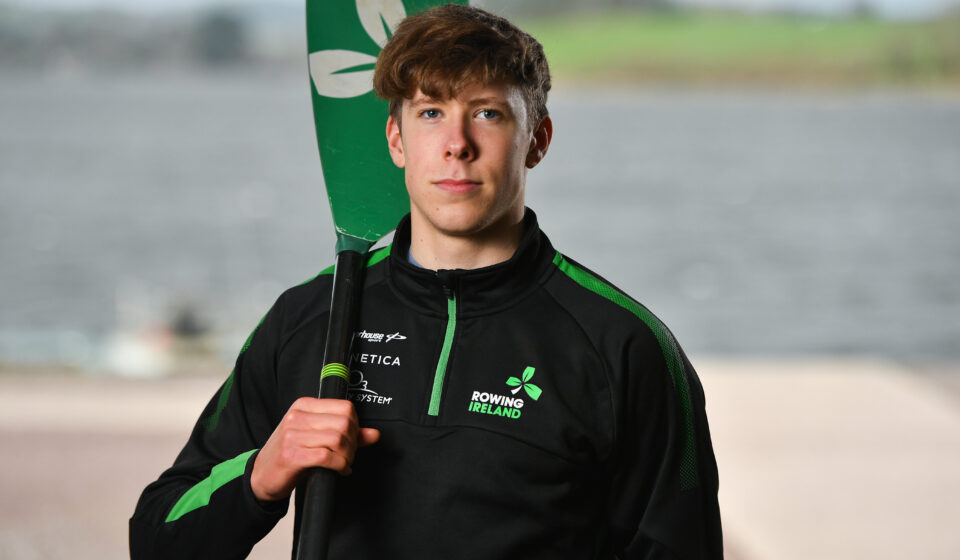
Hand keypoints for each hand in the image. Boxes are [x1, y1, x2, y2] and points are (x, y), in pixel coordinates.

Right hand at [250, 397, 379, 501]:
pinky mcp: (291, 456)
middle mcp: (296, 417)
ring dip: (348, 456)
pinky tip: (339, 471)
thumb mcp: (316, 437)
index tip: (353, 440)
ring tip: (344, 463)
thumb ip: (346, 433)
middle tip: (349, 455)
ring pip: (338, 440)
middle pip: (344, 424)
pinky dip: (340, 466)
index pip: (345, 407)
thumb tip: (374, 434)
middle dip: (353, 443)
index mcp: (304, 406)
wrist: (261, 476)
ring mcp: (292, 436)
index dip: (356, 426)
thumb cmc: (291, 454)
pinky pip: (327, 457)